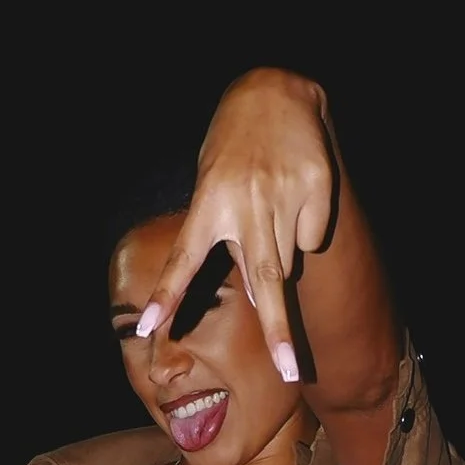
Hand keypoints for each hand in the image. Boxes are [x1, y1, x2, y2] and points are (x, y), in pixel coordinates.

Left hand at [134, 69, 334, 383]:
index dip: (165, 296)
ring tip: (271, 211)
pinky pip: (314, 236)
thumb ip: (227, 239)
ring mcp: (282, 195)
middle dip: (277, 332)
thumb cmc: (234, 154)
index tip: (148, 329)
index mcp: (207, 206)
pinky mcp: (316, 185)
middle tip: (291, 372)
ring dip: (280, 257)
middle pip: (262, 281)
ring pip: (289, 262)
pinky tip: (296, 195)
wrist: (274, 92)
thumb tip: (260, 289)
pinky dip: (306, 229)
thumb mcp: (212, 188)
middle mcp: (244, 204)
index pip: (181, 261)